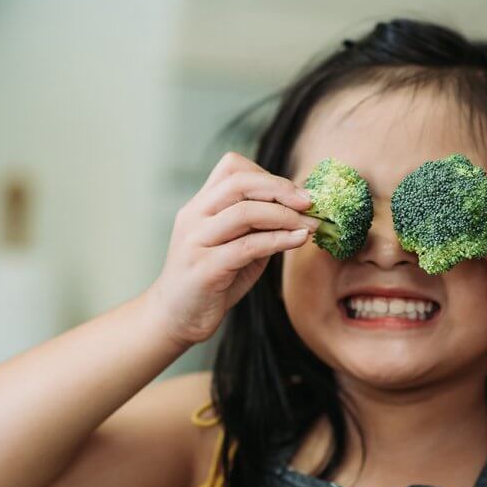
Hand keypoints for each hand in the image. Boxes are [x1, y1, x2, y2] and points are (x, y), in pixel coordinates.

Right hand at [146, 152, 320, 348]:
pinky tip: (298, 241)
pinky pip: (248, 246)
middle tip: (310, 203)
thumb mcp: (236, 247)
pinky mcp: (205, 268)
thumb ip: (259, 227)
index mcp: (199, 206)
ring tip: (310, 225)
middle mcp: (194, 217)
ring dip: (285, 216)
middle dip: (281, 189)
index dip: (268, 175)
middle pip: (239, 182)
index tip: (296, 193)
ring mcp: (196, 241)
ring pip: (245, 212)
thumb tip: (300, 211)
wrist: (176, 318)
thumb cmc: (211, 281)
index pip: (232, 168)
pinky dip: (279, 240)